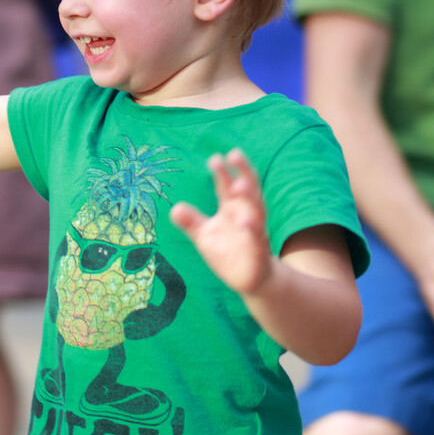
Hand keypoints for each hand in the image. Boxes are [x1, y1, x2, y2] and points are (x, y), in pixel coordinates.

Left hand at [169, 149, 271, 294]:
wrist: (250, 280)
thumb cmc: (228, 253)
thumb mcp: (205, 236)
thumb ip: (192, 222)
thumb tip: (174, 208)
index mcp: (232, 209)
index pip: (227, 186)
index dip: (222, 172)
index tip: (215, 158)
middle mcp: (246, 215)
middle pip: (247, 189)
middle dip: (242, 172)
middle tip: (234, 154)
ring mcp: (255, 232)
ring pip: (256, 210)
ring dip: (248, 196)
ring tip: (238, 185)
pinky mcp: (259, 252)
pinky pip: (257, 238)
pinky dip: (252, 228)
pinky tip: (245, 221)